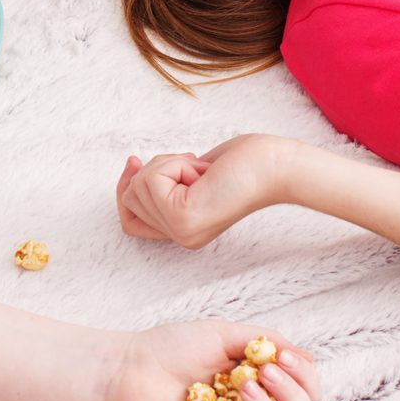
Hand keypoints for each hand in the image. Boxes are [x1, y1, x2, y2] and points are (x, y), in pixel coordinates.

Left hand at [107, 321, 320, 400]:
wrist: (127, 368)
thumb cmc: (169, 348)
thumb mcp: (223, 334)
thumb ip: (264, 340)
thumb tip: (305, 356)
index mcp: (259, 386)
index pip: (304, 395)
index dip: (305, 379)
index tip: (283, 357)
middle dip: (293, 397)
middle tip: (267, 372)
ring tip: (245, 388)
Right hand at [116, 134, 297, 249]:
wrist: (275, 168)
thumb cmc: (242, 165)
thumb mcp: (192, 174)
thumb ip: (164, 181)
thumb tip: (131, 166)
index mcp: (184, 231)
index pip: (130, 220)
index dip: (124, 189)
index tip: (134, 163)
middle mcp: (181, 237)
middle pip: (130, 198)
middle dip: (154, 169)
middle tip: (193, 168)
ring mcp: (180, 231)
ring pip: (138, 186)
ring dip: (166, 165)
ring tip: (200, 171)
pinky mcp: (182, 217)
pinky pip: (152, 179)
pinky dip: (173, 164)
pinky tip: (201, 172)